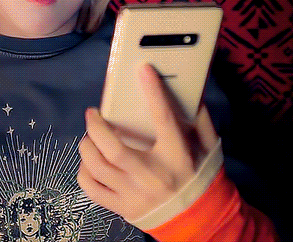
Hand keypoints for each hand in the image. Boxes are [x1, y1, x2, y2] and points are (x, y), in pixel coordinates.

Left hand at [77, 64, 218, 220]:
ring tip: (90, 137)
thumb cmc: (200, 177)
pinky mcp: (122, 209)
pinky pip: (91, 189)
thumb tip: (191, 92)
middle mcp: (152, 176)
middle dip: (95, 127)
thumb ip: (200, 122)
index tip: (143, 71)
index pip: (164, 120)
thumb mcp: (208, 148)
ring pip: (96, 168)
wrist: (200, 220)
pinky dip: (84, 172)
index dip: (153, 93)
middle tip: (92, 113)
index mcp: (176, 157)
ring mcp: (134, 195)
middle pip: (113, 149)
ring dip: (87, 147)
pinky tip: (90, 162)